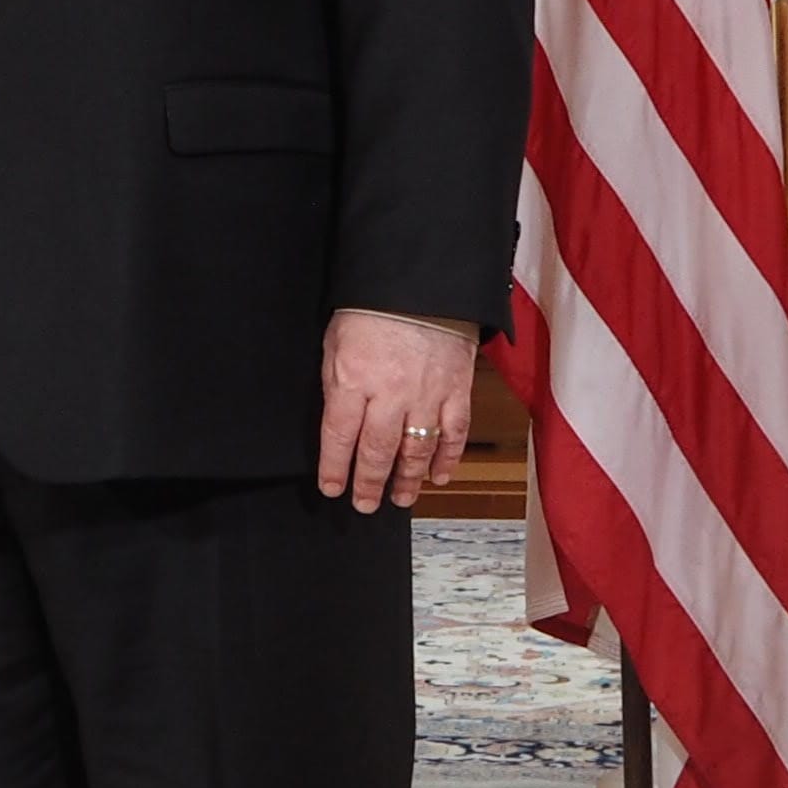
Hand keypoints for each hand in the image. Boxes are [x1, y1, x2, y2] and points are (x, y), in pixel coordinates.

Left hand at [318, 308, 478, 513]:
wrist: (422, 283)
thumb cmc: (370, 310)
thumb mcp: (336, 343)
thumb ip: (336, 385)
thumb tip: (337, 425)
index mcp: (353, 379)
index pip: (339, 436)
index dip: (335, 468)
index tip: (332, 489)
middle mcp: (390, 394)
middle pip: (377, 451)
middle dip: (369, 483)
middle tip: (364, 504)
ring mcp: (426, 394)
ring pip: (416, 450)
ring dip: (407, 479)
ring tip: (398, 498)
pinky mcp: (456, 390)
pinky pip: (453, 434)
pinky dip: (447, 459)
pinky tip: (438, 476)